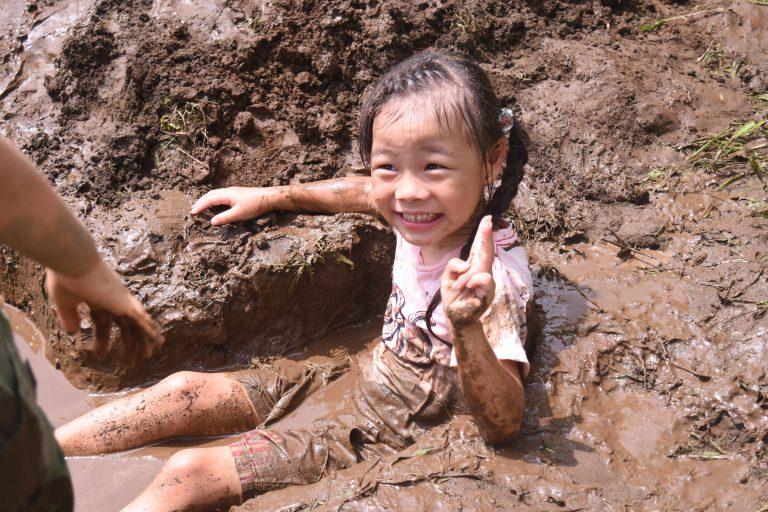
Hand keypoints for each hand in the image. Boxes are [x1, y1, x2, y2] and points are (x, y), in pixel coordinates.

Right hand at [45, 262, 163, 360]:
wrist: (73, 261)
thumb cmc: (65, 277)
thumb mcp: (64, 302)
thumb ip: (69, 317)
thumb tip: (73, 333)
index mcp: (97, 299)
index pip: (103, 322)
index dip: (103, 339)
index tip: (100, 355)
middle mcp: (112, 299)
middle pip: (124, 326)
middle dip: (127, 343)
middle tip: (129, 362)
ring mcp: (121, 300)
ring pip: (137, 324)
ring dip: (143, 341)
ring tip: (148, 356)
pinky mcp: (125, 302)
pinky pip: (143, 319)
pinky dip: (151, 330)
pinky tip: (158, 341)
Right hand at [190, 186, 281, 225]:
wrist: (269, 197)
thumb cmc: (255, 205)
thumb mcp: (239, 214)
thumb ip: (224, 218)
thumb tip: (212, 222)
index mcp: (226, 195)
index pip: (209, 200)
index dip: (199, 206)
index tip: (192, 213)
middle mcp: (228, 191)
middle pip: (210, 195)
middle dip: (200, 202)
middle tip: (193, 210)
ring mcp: (233, 192)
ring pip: (215, 194)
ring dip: (206, 200)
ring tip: (201, 207)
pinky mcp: (237, 194)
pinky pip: (221, 196)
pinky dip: (213, 200)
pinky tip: (215, 205)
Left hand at [441, 215, 495, 328]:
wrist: (457, 318)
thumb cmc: (454, 297)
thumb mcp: (447, 278)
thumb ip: (453, 266)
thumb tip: (465, 265)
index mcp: (473, 268)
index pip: (478, 248)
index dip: (482, 234)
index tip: (487, 219)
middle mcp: (483, 273)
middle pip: (486, 252)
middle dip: (486, 236)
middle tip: (488, 221)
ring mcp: (487, 284)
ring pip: (482, 268)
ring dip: (467, 276)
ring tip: (458, 286)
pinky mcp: (488, 294)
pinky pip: (484, 280)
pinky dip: (473, 281)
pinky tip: (466, 286)